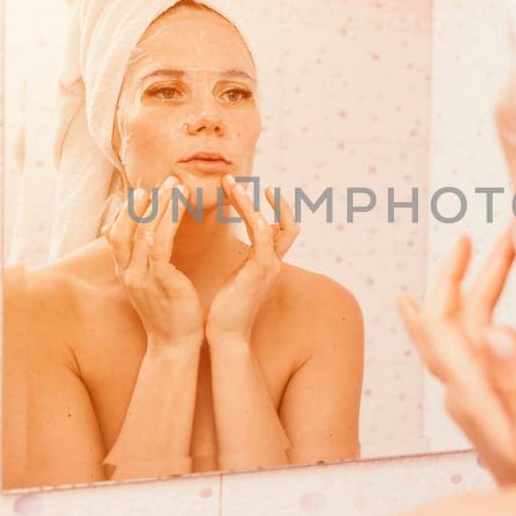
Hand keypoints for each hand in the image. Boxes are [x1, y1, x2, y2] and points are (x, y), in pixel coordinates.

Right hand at [106, 178, 203, 348]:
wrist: (174, 346)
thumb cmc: (167, 315)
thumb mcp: (148, 285)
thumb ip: (138, 261)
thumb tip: (124, 236)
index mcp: (124, 273)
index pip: (117, 233)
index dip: (129, 209)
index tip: (144, 188)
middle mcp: (127, 273)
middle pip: (125, 228)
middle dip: (142, 202)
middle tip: (161, 180)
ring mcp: (140, 277)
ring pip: (143, 232)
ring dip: (159, 205)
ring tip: (175, 186)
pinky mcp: (159, 281)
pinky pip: (159, 246)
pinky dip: (166, 224)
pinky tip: (177, 208)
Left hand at [205, 176, 299, 344]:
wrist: (225, 336)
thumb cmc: (225, 309)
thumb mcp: (237, 278)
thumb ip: (243, 261)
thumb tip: (239, 249)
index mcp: (268, 263)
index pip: (284, 230)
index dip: (277, 209)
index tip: (256, 189)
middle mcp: (273, 263)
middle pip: (290, 225)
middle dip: (275, 202)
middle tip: (238, 180)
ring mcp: (268, 266)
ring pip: (271, 224)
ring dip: (249, 202)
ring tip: (230, 183)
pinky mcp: (259, 271)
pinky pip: (263, 237)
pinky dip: (254, 216)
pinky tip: (239, 202)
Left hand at [396, 229, 515, 485]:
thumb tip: (495, 328)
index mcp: (471, 391)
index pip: (440, 326)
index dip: (442, 282)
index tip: (457, 244)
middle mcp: (477, 388)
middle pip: (459, 319)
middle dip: (470, 272)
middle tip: (490, 234)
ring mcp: (502, 393)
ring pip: (484, 326)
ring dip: (497, 283)